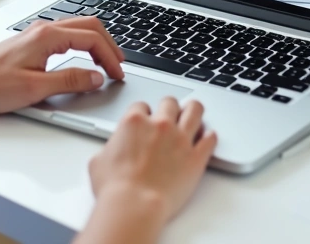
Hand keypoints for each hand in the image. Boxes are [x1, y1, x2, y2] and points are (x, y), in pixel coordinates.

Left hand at [0, 16, 124, 115]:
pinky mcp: (30, 43)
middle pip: (89, 26)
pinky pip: (65, 36)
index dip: (109, 57)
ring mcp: (36, 34)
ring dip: (95, 43)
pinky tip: (81, 59)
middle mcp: (43, 30)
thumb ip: (70, 81)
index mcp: (47, 36)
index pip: (92, 39)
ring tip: (105, 62)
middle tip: (118, 66)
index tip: (117, 74)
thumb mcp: (36, 88)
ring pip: (77, 29)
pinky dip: (81, 45)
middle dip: (108, 45)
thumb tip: (95, 78)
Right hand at [88, 98, 216, 229]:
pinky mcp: (196, 157)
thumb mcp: (99, 161)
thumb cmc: (115, 188)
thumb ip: (110, 147)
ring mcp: (180, 139)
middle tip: (169, 115)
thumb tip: (112, 150)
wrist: (134, 205)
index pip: (141, 105)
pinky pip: (211, 139)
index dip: (143, 113)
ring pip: (195, 110)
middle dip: (169, 108)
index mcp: (134, 122)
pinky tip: (207, 138)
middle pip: (170, 103)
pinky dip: (209, 137)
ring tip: (194, 114)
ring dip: (193, 111)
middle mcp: (160, 125)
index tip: (146, 120)